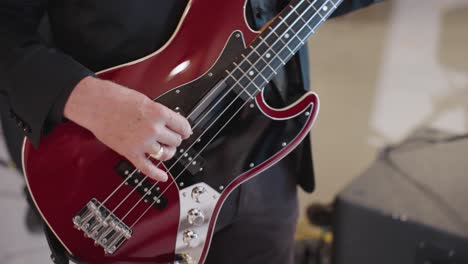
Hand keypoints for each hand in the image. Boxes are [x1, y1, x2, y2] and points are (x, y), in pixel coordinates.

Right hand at [64, 76, 191, 180]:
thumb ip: (159, 114)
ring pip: (166, 154)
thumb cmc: (116, 98)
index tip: (185, 132)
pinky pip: (147, 168)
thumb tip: (170, 123)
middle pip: (176, 141)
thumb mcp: (145, 101)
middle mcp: (153, 129)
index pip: (183, 126)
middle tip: (171, 137)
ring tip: (166, 149)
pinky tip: (163, 176)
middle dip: (175, 139)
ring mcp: (142, 143)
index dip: (185, 130)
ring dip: (168, 152)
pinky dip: (157, 174)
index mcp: (159, 113)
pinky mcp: (131, 153)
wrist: (94, 104)